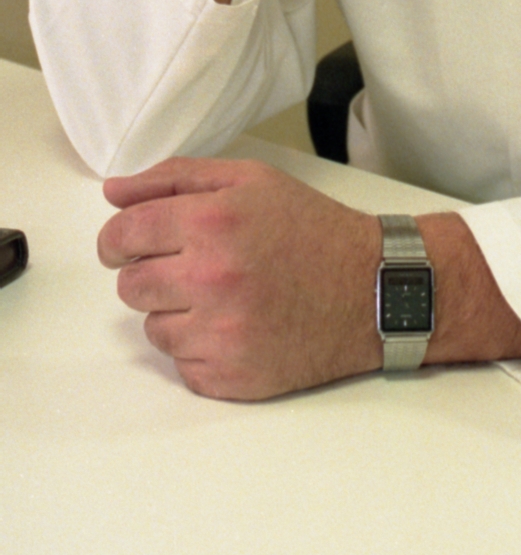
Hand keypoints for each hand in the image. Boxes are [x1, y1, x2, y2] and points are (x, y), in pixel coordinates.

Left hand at [98, 159, 381, 399]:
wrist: (372, 289)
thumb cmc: (312, 230)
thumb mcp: (251, 180)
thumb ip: (175, 178)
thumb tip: (114, 192)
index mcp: (212, 220)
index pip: (123, 235)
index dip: (118, 239)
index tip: (128, 244)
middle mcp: (210, 278)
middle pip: (130, 286)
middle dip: (151, 274)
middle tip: (192, 267)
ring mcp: (219, 333)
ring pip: (154, 329)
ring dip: (178, 313)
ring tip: (225, 297)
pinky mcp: (229, 376)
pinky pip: (182, 364)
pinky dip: (202, 348)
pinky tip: (238, 326)